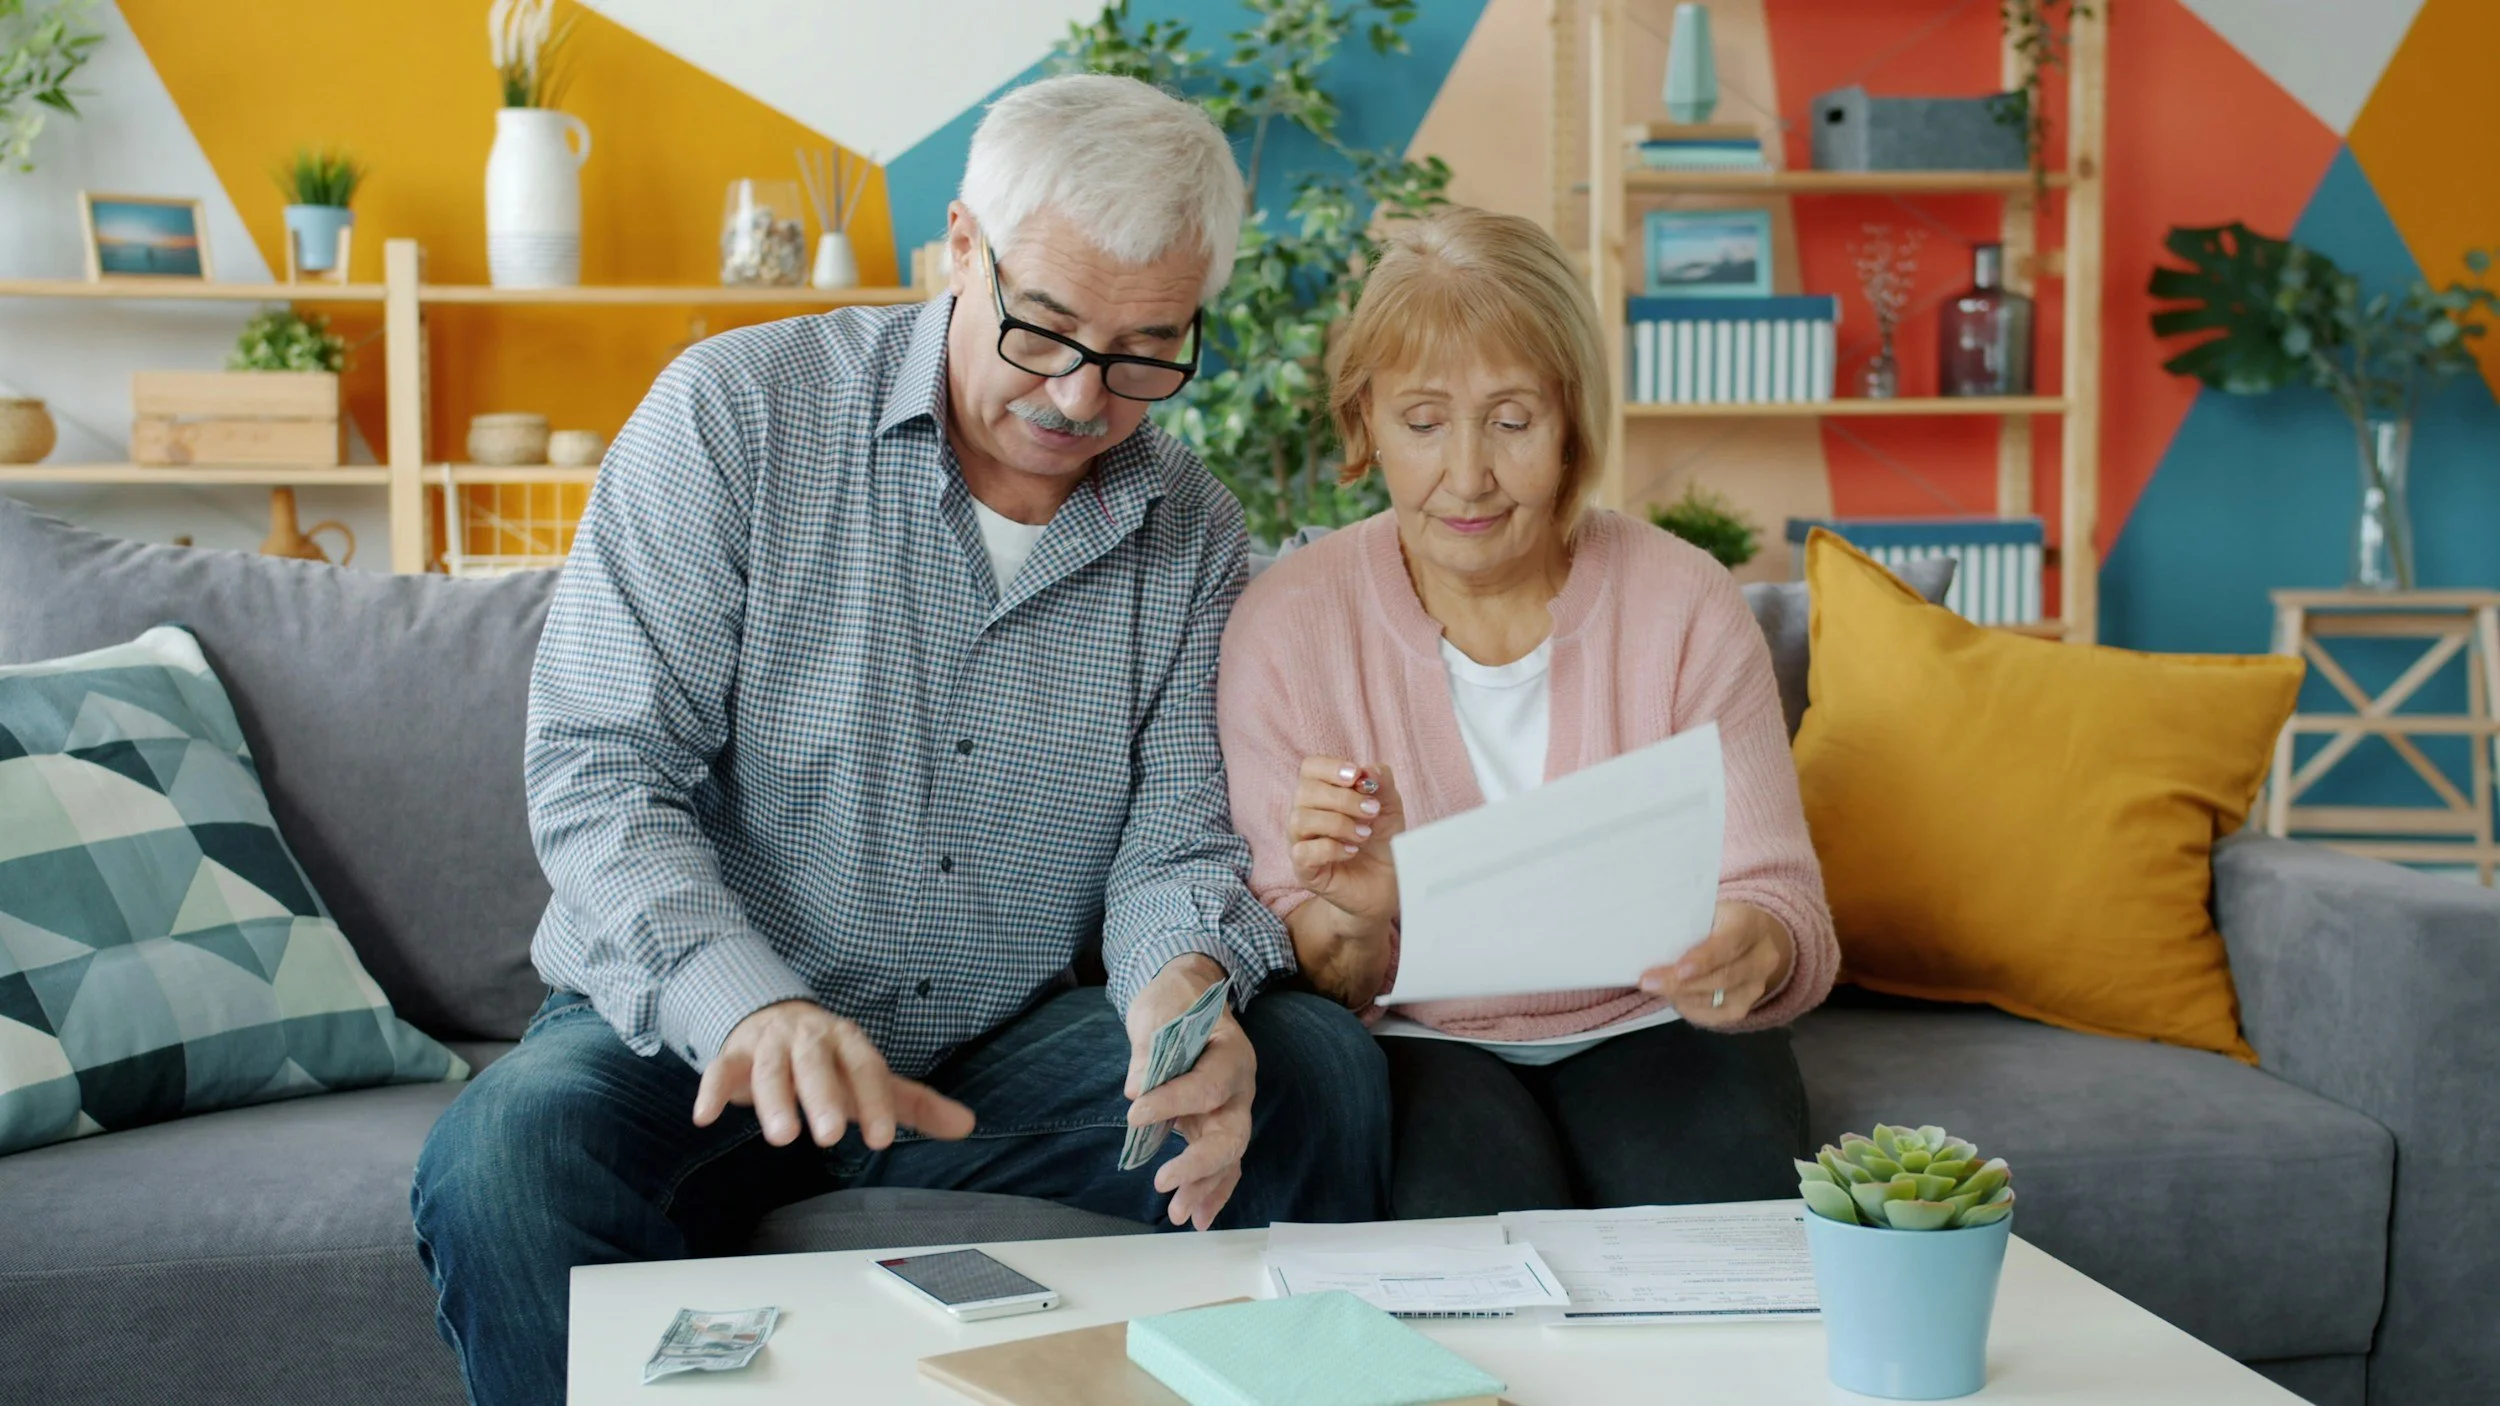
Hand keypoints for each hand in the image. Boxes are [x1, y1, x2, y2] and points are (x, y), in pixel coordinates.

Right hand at [694, 999, 975, 1148]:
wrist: (776, 1018)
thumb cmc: (833, 1062)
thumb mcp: (873, 1079)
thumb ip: (916, 1104)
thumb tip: (968, 1124)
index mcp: (848, 1041)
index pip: (866, 1068)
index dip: (874, 1102)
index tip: (882, 1140)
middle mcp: (810, 1037)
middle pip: (816, 1064)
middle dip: (822, 1097)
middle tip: (829, 1137)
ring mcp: (770, 1043)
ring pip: (771, 1068)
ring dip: (774, 1100)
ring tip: (782, 1137)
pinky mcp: (734, 1054)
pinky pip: (720, 1069)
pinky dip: (712, 1090)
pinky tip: (706, 1117)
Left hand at [1124, 955, 1256, 1230]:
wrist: (1187, 997)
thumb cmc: (1175, 1002)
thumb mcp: (1158, 1012)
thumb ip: (1149, 1049)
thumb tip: (1135, 1087)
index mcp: (1231, 1053)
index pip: (1207, 1086)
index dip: (1173, 1102)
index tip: (1135, 1113)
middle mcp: (1240, 1087)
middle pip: (1231, 1134)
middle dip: (1200, 1164)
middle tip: (1164, 1181)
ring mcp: (1232, 1110)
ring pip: (1228, 1157)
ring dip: (1204, 1188)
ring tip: (1178, 1214)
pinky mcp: (1216, 1125)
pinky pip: (1222, 1164)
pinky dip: (1211, 1191)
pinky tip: (1196, 1218)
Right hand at [1288, 757, 1403, 923]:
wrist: (1387, 885)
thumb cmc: (1382, 842)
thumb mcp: (1389, 808)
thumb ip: (1381, 784)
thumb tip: (1368, 770)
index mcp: (1322, 795)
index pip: (1310, 768)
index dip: (1331, 767)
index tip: (1357, 776)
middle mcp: (1305, 816)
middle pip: (1305, 791)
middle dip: (1343, 798)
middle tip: (1371, 812)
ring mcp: (1301, 843)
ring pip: (1300, 820)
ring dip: (1338, 823)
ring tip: (1364, 835)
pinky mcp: (1304, 871)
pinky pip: (1303, 852)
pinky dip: (1331, 848)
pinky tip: (1352, 851)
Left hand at [1637, 902, 1795, 1028]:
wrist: (1746, 939)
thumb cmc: (1716, 921)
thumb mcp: (1705, 910)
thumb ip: (1686, 924)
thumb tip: (1651, 941)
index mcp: (1752, 924)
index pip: (1731, 943)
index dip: (1706, 959)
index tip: (1680, 969)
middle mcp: (1762, 958)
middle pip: (1723, 977)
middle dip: (1682, 983)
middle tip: (1648, 982)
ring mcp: (1756, 986)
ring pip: (1718, 1000)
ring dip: (1681, 997)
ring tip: (1654, 988)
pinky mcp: (1745, 1007)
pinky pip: (1715, 1016)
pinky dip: (1690, 1009)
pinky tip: (1673, 999)